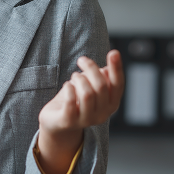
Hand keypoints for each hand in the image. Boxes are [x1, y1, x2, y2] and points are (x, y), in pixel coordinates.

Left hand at [36, 50, 123, 173]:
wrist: (55, 122)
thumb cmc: (75, 100)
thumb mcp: (90, 87)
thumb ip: (101, 79)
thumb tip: (106, 70)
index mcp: (111, 104)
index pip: (118, 85)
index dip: (117, 68)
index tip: (113, 52)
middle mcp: (102, 114)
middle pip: (101, 86)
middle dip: (91, 68)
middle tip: (82, 60)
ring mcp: (86, 120)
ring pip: (87, 94)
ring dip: (79, 79)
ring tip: (74, 76)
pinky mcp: (69, 122)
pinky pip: (71, 102)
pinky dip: (69, 89)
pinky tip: (67, 85)